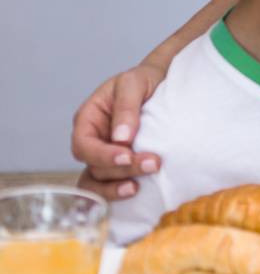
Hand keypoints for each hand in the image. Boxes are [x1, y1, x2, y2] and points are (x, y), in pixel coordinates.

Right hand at [70, 64, 166, 199]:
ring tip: (137, 188)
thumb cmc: (143, 80)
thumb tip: (121, 137)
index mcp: (87, 120)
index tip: (127, 155)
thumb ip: (126, 107)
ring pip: (98, 182)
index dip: (102, 155)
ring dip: (115, 187)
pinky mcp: (120, 166)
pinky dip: (118, 192)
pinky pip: (110, 185)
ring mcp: (105, 155)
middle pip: (94, 166)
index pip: (84, 145)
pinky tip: (136, 193)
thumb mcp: (133, 83)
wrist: (162, 82)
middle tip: (153, 163)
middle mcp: (92, 141)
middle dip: (121, 169)